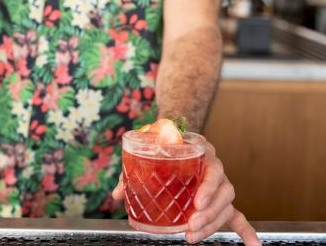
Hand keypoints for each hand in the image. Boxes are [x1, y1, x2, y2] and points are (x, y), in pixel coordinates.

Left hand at [112, 141, 260, 245]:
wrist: (174, 136)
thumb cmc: (163, 145)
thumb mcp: (148, 152)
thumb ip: (132, 172)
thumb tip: (116, 194)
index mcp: (202, 152)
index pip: (213, 168)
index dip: (208, 187)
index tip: (196, 201)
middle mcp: (215, 168)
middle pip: (223, 191)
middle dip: (209, 212)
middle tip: (190, 224)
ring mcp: (219, 185)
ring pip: (227, 205)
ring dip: (212, 223)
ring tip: (192, 235)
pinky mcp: (219, 200)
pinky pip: (237, 215)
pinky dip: (245, 230)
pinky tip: (253, 245)